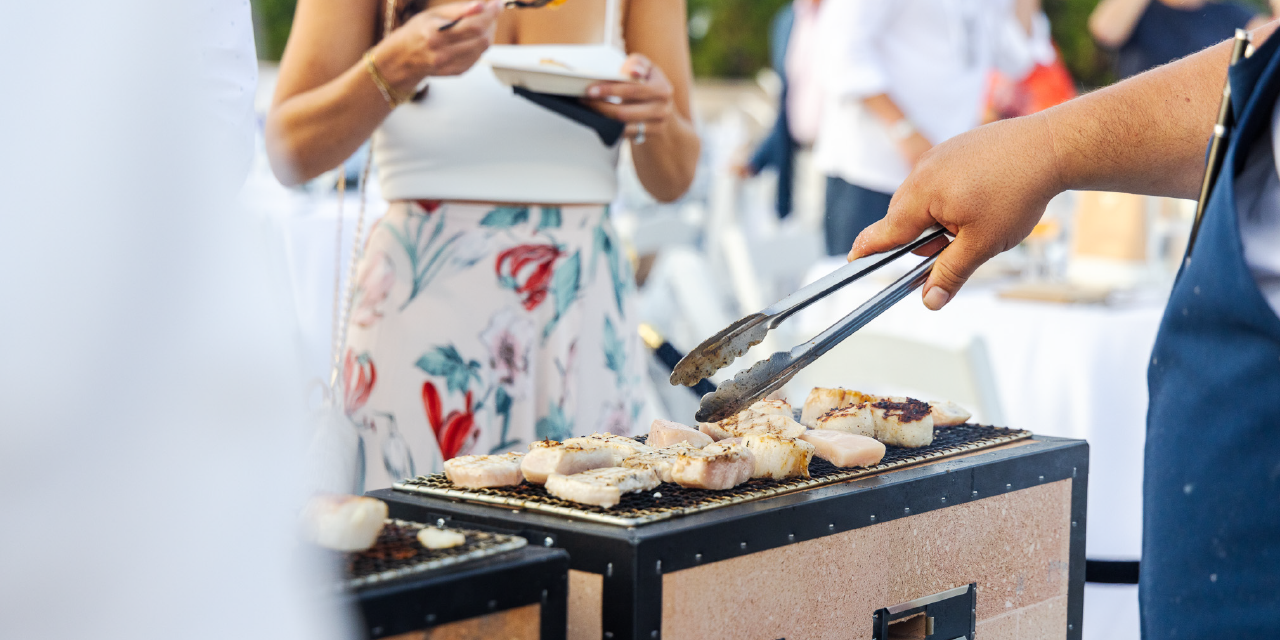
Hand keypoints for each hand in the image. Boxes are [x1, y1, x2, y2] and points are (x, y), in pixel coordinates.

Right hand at [376, 0, 500, 91]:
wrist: (403, 59)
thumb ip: (459, 11)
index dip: (490, 14)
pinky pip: (478, 56)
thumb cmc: (416, 33)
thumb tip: (481, 5)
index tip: (498, 4)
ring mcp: (451, 65)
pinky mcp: (457, 72)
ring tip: (481, 22)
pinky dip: (480, 44)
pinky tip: (473, 37)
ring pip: (483, 48)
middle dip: (491, 22)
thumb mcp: (433, 15)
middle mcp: (444, 53)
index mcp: (436, 35)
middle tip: (490, 11)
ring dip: (488, 32)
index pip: (473, 26)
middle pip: (482, 38)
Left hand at [585, 54, 676, 141]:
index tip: (590, 90)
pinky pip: (624, 134)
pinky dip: (609, 126)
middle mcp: (662, 108)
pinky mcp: (649, 136)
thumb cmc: (649, 82)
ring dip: (601, 117)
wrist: (662, 109)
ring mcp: (657, 125)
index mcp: (662, 88)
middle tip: (583, 100)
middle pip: (624, 112)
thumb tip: (633, 71)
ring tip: (588, 108)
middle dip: (600, 106)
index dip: (610, 90)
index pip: (632, 90)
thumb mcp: (647, 67)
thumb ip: (637, 63)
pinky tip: (598, 118)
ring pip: (622, 125)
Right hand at [847, 115, 1061, 309]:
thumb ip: (950, 273)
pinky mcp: (955, 147)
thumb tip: (929, 301)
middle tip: (955, 248)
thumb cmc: (1016, 192)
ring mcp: (938, 155)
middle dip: (922, 239)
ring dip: (939, 218)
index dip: (866, 252)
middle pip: (904, 217)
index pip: (883, 232)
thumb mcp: (983, 244)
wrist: (1050, 146)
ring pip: (924, 198)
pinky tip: (982, 199)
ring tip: (976, 222)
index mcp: (920, 196)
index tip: (852, 263)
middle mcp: (921, 172)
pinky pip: (940, 179)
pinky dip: (952, 196)